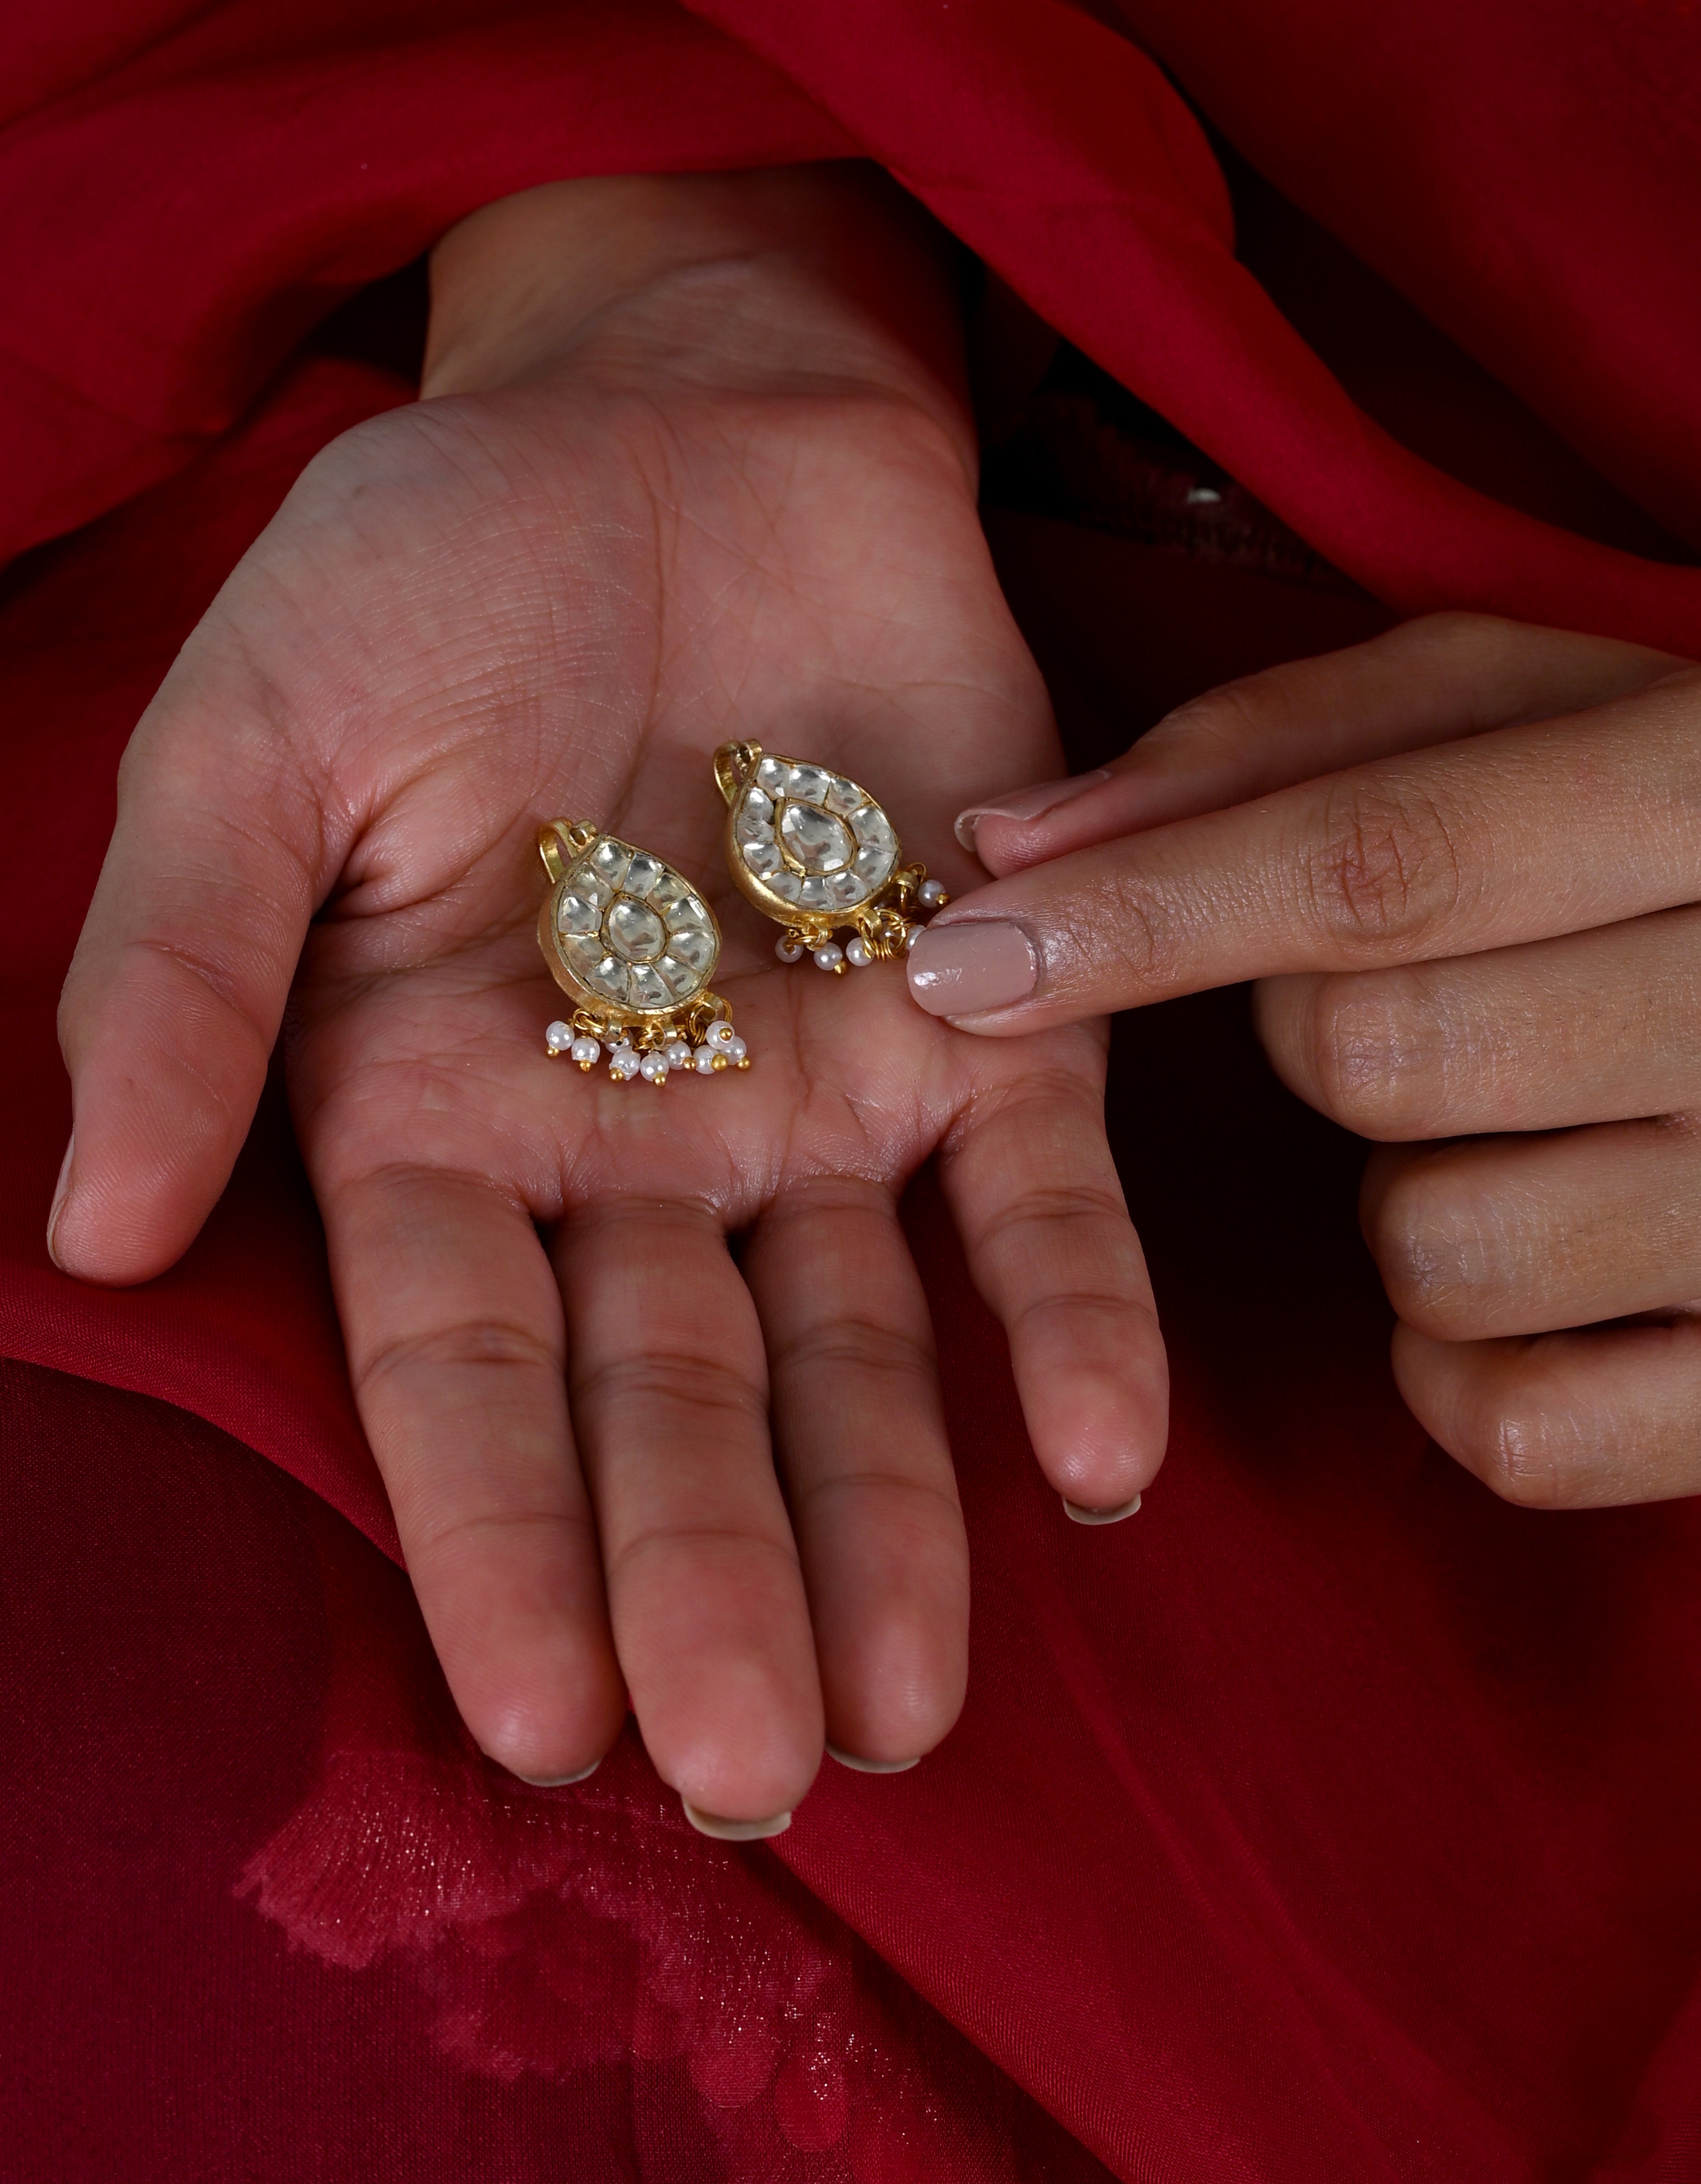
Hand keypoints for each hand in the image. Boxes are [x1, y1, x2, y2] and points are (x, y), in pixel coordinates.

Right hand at [52, 169, 1164, 1823]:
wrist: (676, 411)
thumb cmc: (433, 562)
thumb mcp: (258, 737)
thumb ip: (186, 975)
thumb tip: (105, 1228)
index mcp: (435, 1110)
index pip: (460, 1371)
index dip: (497, 1540)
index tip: (540, 1724)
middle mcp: (633, 1151)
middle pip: (669, 1402)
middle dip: (708, 1584)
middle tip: (755, 1772)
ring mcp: (821, 1095)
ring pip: (862, 1351)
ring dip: (897, 1516)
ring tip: (919, 1703)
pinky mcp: (992, 1004)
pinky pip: (1042, 1190)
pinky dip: (1079, 1309)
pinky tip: (1111, 1452)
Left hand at [906, 610, 1700, 1507]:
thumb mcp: (1574, 709)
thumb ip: (1290, 744)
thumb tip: (1020, 841)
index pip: (1375, 860)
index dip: (1144, 913)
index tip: (957, 952)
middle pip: (1373, 1060)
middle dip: (1311, 1030)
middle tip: (1420, 994)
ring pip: (1430, 1252)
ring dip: (1405, 1198)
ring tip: (1538, 1124)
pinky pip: (1508, 1427)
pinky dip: (1462, 1363)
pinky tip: (1552, 1267)